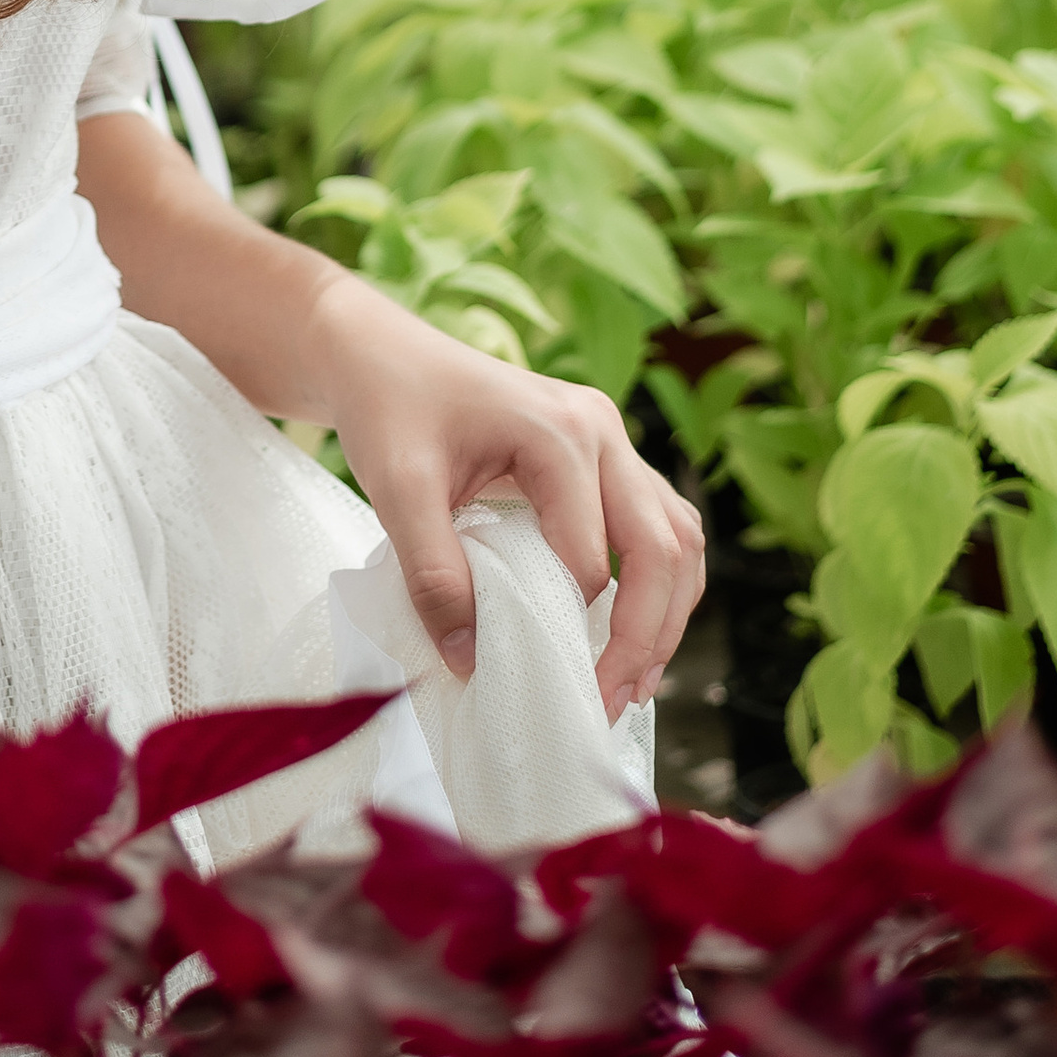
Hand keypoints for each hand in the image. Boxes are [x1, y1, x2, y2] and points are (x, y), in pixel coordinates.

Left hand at [311, 277, 704, 720]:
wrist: (380, 355)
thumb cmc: (388, 410)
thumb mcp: (397, 489)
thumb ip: (432, 574)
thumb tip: (471, 663)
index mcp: (558, 431)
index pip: (591, 554)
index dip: (577, 628)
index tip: (552, 688)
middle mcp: (599, 429)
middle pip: (663, 546)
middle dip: (647, 635)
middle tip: (612, 701)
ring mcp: (607, 439)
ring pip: (676, 535)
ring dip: (667, 612)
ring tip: (635, 682)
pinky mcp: (601, 456)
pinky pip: (657, 523)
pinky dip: (658, 582)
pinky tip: (631, 631)